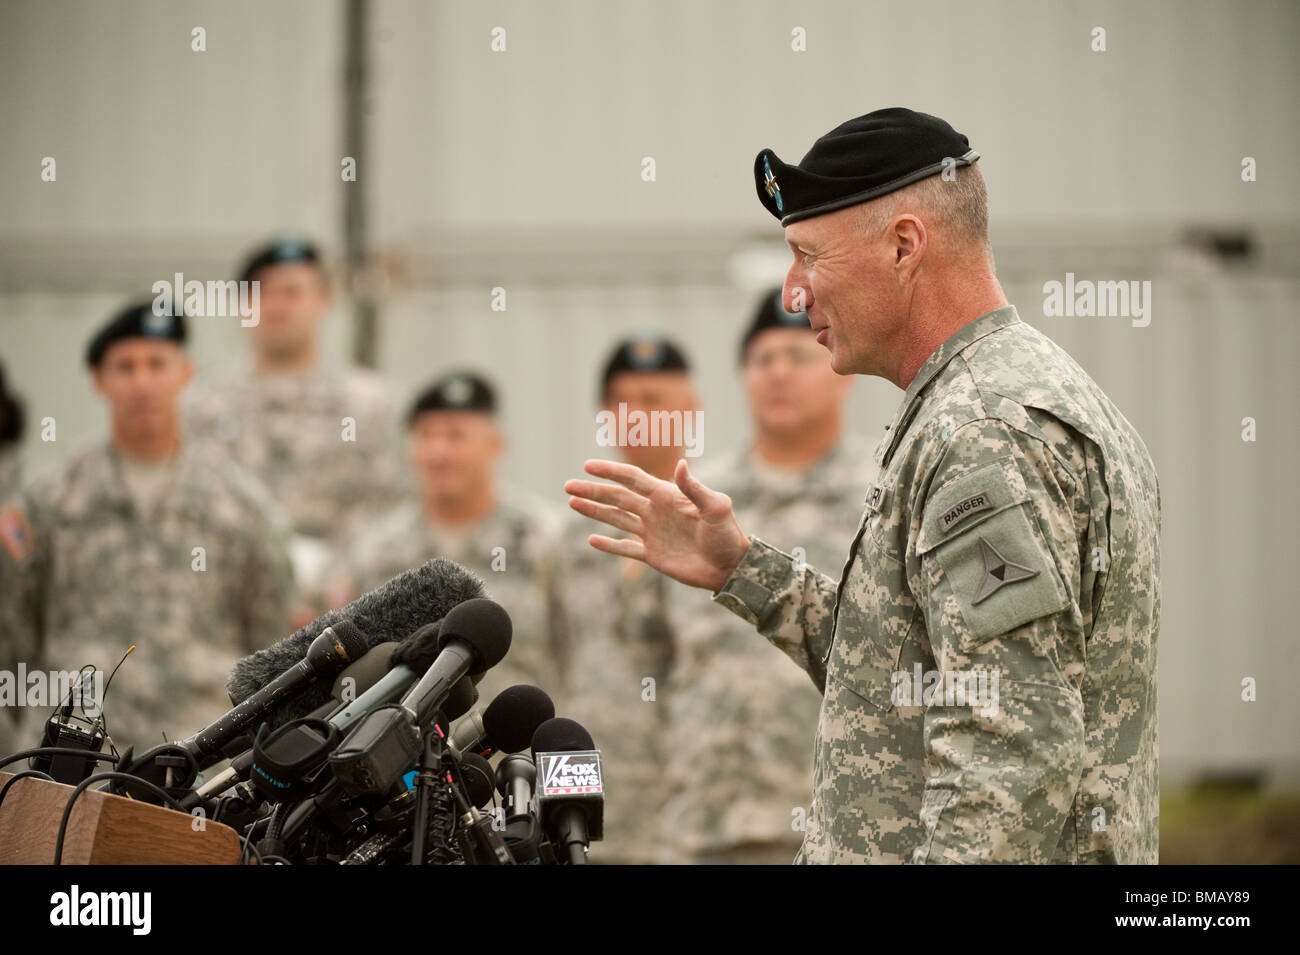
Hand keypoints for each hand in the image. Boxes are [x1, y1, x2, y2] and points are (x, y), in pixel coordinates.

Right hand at [564, 458, 751, 593]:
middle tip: (568, 485)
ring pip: (616, 519)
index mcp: (667, 496)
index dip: (610, 472)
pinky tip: (591, 540)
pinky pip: (625, 548)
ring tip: (572, 502)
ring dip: (594, 511)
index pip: (632, 479)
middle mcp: (655, 511)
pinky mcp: (653, 555)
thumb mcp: (715, 507)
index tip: (588, 466)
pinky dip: (609, 545)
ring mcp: (652, 533)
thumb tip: (680, 464)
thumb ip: (694, 488)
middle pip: (617, 497)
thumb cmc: (727, 534)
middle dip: (593, 490)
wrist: (731, 567)